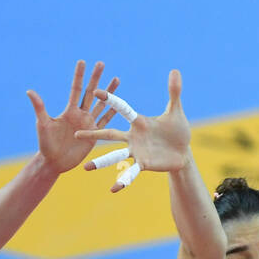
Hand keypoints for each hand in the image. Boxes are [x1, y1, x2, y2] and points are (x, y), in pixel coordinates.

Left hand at [27, 60, 120, 173]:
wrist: (55, 161)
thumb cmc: (45, 143)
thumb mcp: (43, 124)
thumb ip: (40, 107)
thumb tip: (30, 91)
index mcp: (69, 111)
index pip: (76, 89)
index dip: (79, 76)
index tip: (82, 61)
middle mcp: (80, 114)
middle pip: (91, 93)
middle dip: (96, 78)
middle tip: (101, 63)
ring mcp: (89, 124)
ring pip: (101, 104)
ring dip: (109, 93)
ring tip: (116, 78)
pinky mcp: (95, 134)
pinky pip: (106, 122)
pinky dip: (113, 112)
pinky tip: (119, 104)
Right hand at [76, 69, 191, 191]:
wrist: (183, 152)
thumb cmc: (177, 130)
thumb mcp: (175, 110)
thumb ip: (174, 91)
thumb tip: (175, 70)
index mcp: (139, 122)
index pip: (122, 108)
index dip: (110, 99)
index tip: (96, 91)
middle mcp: (133, 137)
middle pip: (110, 135)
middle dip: (93, 135)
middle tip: (76, 134)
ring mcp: (137, 152)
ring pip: (115, 156)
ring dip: (101, 162)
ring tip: (85, 168)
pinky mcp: (144, 165)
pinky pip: (131, 174)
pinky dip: (122, 181)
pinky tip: (113, 189)